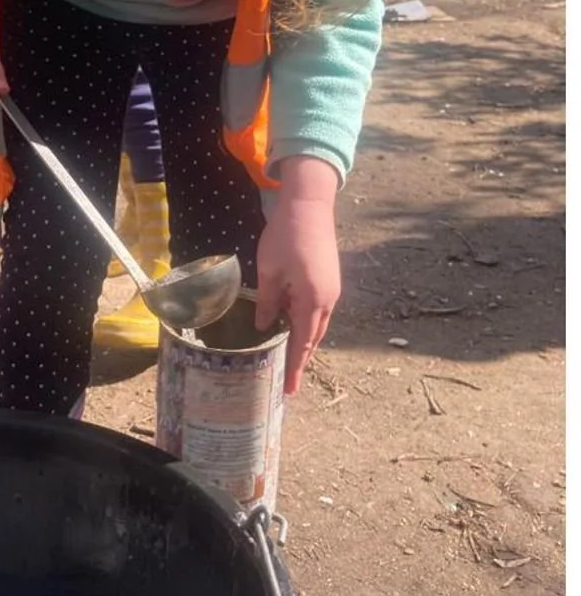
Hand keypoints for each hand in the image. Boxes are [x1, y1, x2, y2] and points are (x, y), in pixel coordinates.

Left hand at [255, 157, 341, 392]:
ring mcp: (331, 289)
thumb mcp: (269, 274)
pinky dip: (306, 326)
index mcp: (312, 300)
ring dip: (304, 344)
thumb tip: (264, 328)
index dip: (295, 367)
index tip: (288, 389)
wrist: (309, 205)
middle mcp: (327, 299)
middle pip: (313, 338)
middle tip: (288, 382)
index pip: (302, 343)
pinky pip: (318, 311)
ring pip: (317, 325)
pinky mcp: (329, 280)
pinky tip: (293, 330)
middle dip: (300, 361)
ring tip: (290, 362)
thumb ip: (268, 304)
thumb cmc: (285, 238)